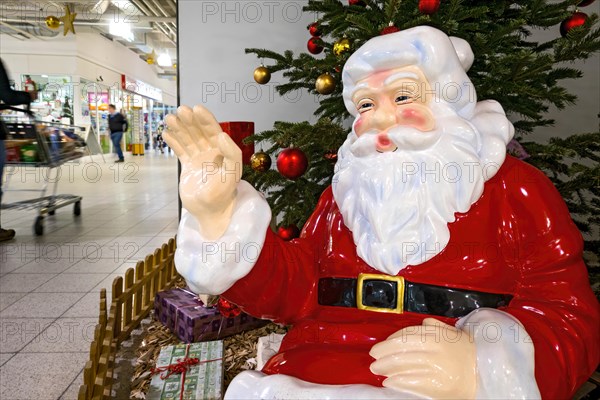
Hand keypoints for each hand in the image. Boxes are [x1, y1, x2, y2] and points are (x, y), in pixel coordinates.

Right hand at [164, 105, 241, 238]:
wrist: (210, 212)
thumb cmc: (224, 194)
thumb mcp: (232, 174)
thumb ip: (232, 154)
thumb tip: (222, 135)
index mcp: (224, 152)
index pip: (214, 131)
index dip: (206, 119)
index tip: (196, 108)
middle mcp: (212, 153)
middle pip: (199, 132)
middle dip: (190, 120)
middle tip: (180, 110)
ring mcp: (199, 159)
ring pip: (188, 139)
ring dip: (180, 128)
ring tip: (170, 118)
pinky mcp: (188, 167)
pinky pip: (180, 150)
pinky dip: (174, 142)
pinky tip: (166, 133)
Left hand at [370, 318, 476, 398]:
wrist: (486, 375)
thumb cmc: (469, 355)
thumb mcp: (455, 335)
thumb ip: (437, 328)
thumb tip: (422, 324)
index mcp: (439, 335)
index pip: (408, 334)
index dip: (391, 339)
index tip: (381, 344)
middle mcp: (436, 349)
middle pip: (403, 348)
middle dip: (384, 352)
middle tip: (373, 356)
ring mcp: (437, 367)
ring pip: (404, 364)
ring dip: (387, 366)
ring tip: (377, 369)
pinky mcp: (438, 385)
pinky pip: (413, 381)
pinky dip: (398, 381)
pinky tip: (389, 381)